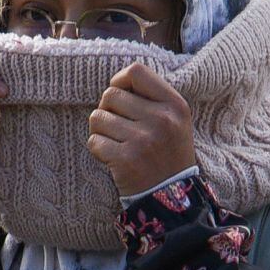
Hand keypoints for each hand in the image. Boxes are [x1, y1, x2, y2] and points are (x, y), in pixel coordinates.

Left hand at [87, 63, 197, 196]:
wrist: (172, 197)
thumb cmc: (167, 153)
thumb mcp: (174, 120)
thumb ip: (151, 98)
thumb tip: (116, 82)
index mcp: (175, 105)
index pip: (136, 72)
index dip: (120, 81)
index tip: (121, 96)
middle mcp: (162, 120)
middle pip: (111, 94)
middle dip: (107, 109)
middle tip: (117, 127)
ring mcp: (143, 140)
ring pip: (97, 117)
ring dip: (100, 130)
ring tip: (115, 142)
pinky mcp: (126, 159)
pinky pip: (94, 141)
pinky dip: (98, 148)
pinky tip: (113, 157)